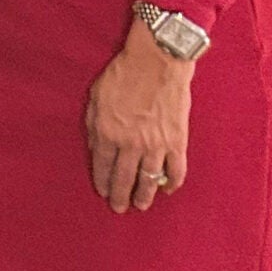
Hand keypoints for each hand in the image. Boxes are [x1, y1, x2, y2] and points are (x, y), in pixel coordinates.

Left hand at [87, 17, 193, 212]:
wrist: (157, 62)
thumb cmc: (122, 75)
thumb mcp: (96, 97)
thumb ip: (94, 124)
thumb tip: (96, 146)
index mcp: (107, 132)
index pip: (102, 166)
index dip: (102, 182)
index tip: (102, 192)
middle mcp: (130, 143)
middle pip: (124, 178)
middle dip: (120, 196)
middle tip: (119, 208)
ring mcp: (155, 145)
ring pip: (149, 180)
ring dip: (144, 195)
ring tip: (141, 205)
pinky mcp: (177, 142)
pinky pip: (176, 170)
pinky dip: (172, 182)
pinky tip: (167, 189)